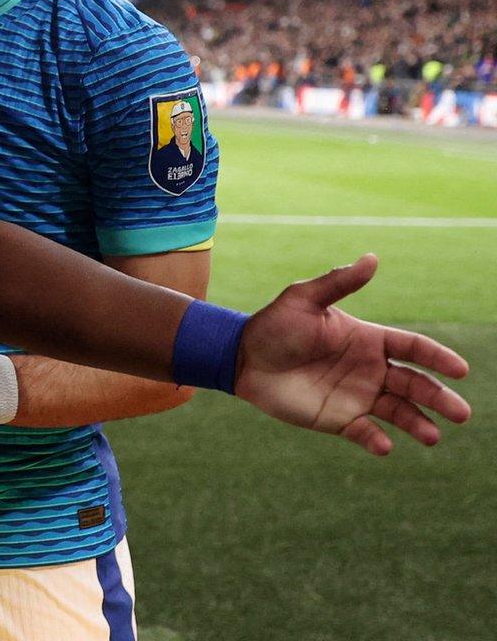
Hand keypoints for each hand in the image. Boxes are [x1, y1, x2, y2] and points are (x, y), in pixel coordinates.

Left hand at [235, 254, 470, 455]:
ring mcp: (357, 396)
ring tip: (432, 436)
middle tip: (462, 414)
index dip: (438, 358)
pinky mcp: (339, 420)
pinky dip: (376, 440)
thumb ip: (338, 282)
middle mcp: (371, 370)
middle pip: (415, 384)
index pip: (413, 348)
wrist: (242, 357)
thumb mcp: (304, 299)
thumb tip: (372, 258)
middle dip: (440, 398)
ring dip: (418, 424)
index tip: (461, 369)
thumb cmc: (274, 325)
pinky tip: (384, 446)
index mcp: (369, 340)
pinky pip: (365, 432)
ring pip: (399, 412)